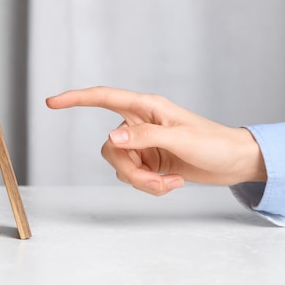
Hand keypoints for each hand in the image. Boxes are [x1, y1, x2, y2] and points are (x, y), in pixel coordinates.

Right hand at [46, 86, 266, 195]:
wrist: (233, 163)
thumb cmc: (214, 143)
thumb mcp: (180, 138)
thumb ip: (143, 136)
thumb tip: (110, 137)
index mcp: (145, 107)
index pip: (102, 98)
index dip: (75, 99)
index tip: (51, 103)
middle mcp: (139, 124)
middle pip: (110, 147)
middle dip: (129, 171)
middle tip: (154, 181)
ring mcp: (142, 144)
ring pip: (119, 166)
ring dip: (141, 181)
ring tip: (168, 184)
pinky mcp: (147, 162)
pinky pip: (132, 177)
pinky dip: (149, 186)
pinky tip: (171, 183)